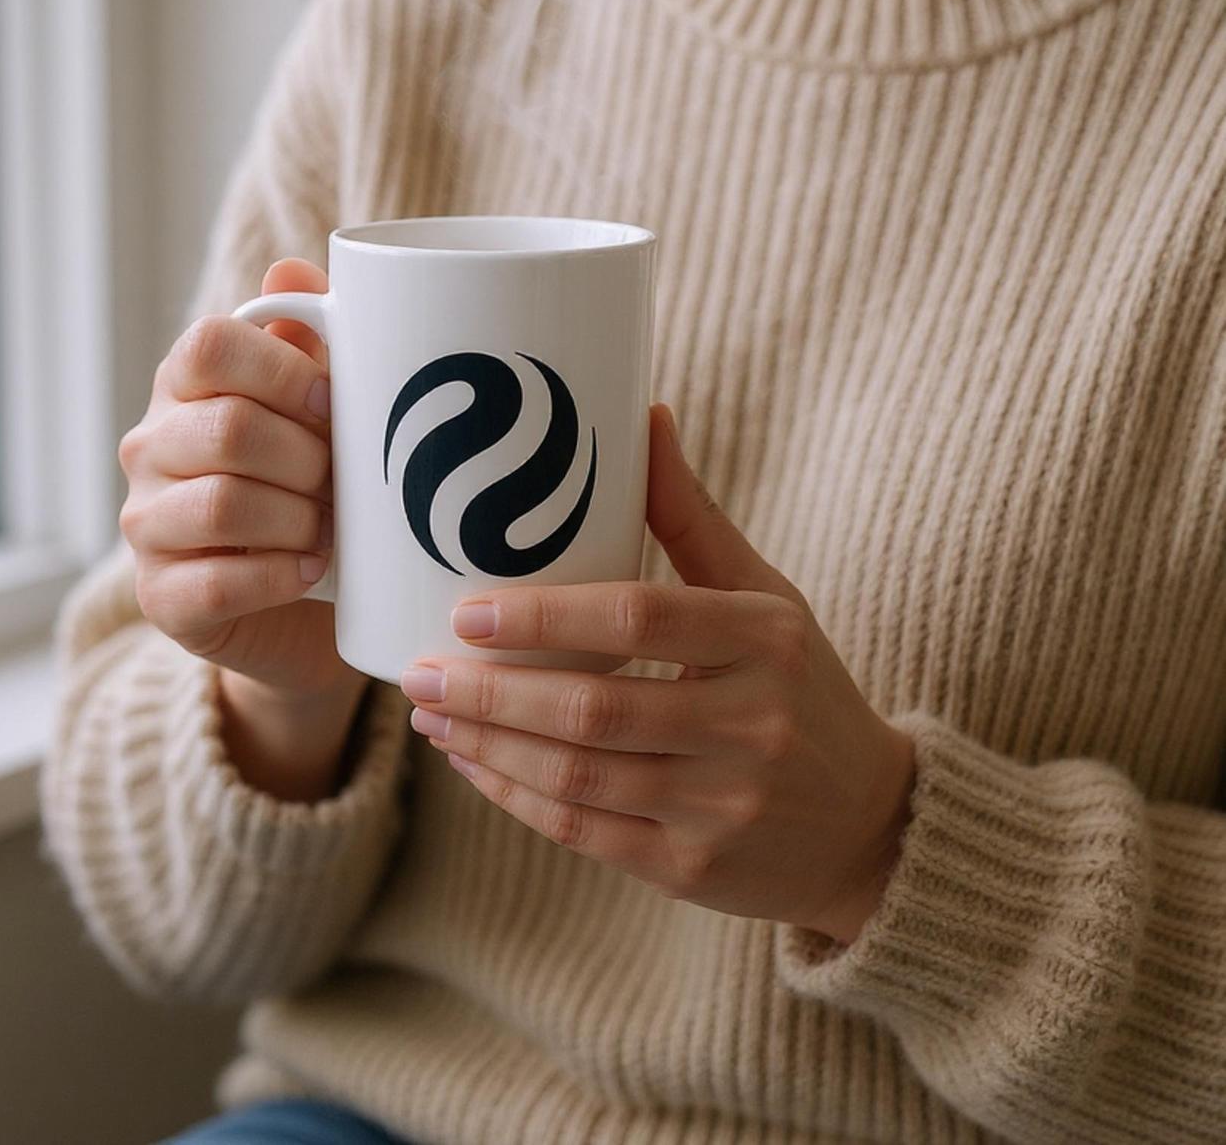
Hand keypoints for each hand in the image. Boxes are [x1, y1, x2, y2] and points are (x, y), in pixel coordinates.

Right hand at [119, 258, 359, 704]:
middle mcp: (150, 447)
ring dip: (300, 518)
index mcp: (185, 384)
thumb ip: (311, 337)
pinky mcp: (160, 597)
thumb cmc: (314, 483)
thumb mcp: (320, 407)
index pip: (209, 345)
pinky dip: (281, 575)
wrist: (309, 603)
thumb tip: (294, 269)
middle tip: (342, 480)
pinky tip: (312, 569)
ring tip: (330, 528)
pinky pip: (219, 582)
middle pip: (228, 429)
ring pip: (225, 505)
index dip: (283, 369)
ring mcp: (145, 524)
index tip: (333, 402)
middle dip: (308, 458)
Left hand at [399, 404, 914, 944]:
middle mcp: (750, 725)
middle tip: (417, 672)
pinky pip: (583, 831)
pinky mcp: (693, 869)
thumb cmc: (800, 687)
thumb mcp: (766, 596)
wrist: (869, 825)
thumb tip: (644, 416)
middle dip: (490, 691)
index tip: (468, 609)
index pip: (640, 618)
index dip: (545, 615)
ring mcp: (722, 806)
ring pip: (577, 775)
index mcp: (764, 639)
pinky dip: (515, 797)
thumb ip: (694, 519)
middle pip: (593, 707)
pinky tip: (472, 764)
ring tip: (429, 714)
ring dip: (488, 745)